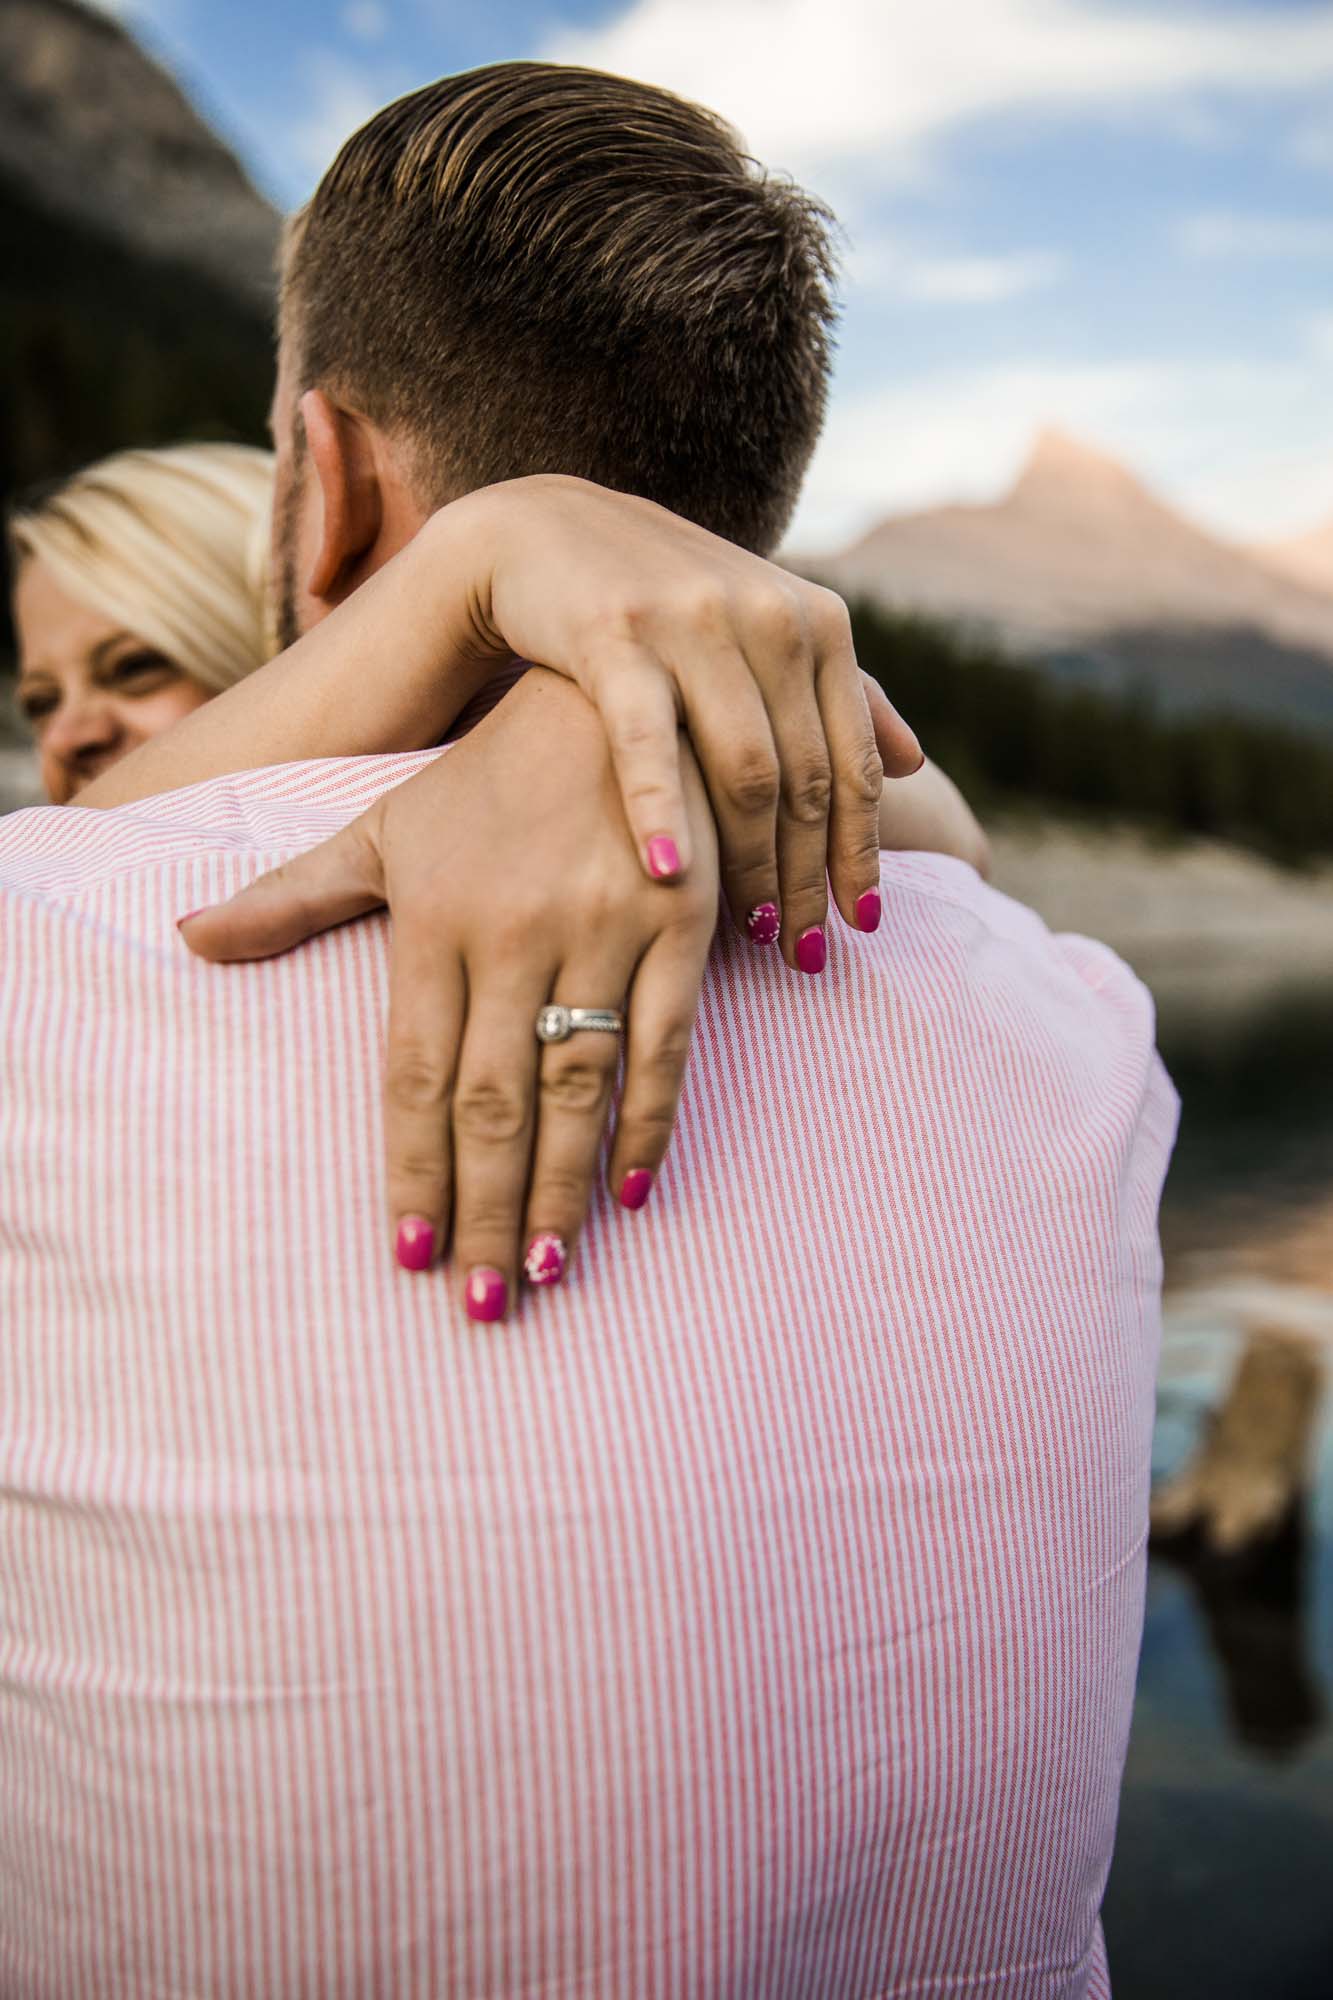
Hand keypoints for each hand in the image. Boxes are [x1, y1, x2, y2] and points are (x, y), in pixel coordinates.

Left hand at [178, 671, 718, 1319]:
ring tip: (542, 1268)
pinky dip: (650, 1120)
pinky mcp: (680, 926)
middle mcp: (517, 931)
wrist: (614, 696)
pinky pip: (665, 1044)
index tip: (406, 1256)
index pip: (416, 1074)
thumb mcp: (383, 828)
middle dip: (481, 1207)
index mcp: (437, 918)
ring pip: (577, 1085)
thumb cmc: (487, 780)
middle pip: (493, 1099)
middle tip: (479, 1303)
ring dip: (559, 1187)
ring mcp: (604, 930)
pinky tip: (631, 1190)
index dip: (412, 1171)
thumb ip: (294, 896)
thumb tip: (188, 938)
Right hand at [435, 476, 921, 966]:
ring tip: (749, 935)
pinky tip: (671, 876)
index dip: (862, 852)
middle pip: (808, 780)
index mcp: (818, 622)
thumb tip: (918, 763)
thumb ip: (840, 695)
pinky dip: (662, 811)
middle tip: (804, 955)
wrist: (541, 533)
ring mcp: (692, 622)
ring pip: (744, 770)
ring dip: (752, 864)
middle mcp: (768, 616)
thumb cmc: (662, 604)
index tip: (863, 925)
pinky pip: (647, 741)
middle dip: (808, 878)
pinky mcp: (613, 632)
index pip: (857, 762)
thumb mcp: (762, 635)